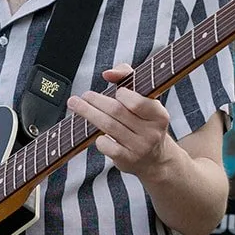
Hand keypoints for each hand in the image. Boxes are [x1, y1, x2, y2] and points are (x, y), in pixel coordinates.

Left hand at [68, 64, 177, 180]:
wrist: (155, 159)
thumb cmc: (145, 121)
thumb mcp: (145, 99)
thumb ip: (128, 78)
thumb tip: (107, 74)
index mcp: (159, 115)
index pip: (138, 102)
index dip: (123, 95)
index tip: (115, 92)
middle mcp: (151, 132)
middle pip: (117, 112)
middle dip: (96, 101)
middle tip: (82, 95)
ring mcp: (139, 148)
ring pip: (109, 126)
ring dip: (89, 113)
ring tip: (75, 105)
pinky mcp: (128, 160)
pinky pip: (107, 146)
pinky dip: (98, 138)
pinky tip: (95, 133)